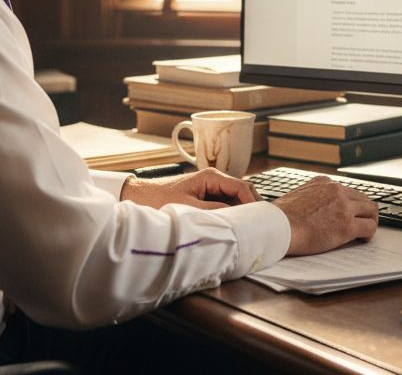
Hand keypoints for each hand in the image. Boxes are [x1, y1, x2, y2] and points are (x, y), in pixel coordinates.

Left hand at [120, 167, 259, 210]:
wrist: (140, 197)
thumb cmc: (159, 199)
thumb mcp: (188, 207)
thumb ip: (213, 210)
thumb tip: (236, 217)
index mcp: (211, 176)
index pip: (242, 186)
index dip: (253, 201)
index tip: (260, 217)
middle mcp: (214, 179)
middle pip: (242, 190)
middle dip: (251, 205)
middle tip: (258, 224)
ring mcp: (211, 187)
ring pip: (235, 197)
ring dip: (241, 209)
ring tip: (247, 226)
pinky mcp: (206, 196)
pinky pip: (225, 203)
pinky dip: (232, 212)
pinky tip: (232, 224)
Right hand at [271, 176, 378, 255]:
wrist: (277, 228)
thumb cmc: (280, 218)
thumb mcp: (296, 195)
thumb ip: (310, 197)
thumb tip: (314, 208)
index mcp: (323, 183)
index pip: (347, 190)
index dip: (351, 203)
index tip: (350, 211)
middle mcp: (336, 190)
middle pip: (362, 198)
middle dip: (364, 211)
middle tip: (362, 222)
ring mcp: (343, 207)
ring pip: (371, 210)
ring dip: (370, 220)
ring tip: (364, 231)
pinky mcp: (347, 225)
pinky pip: (369, 227)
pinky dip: (369, 234)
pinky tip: (362, 239)